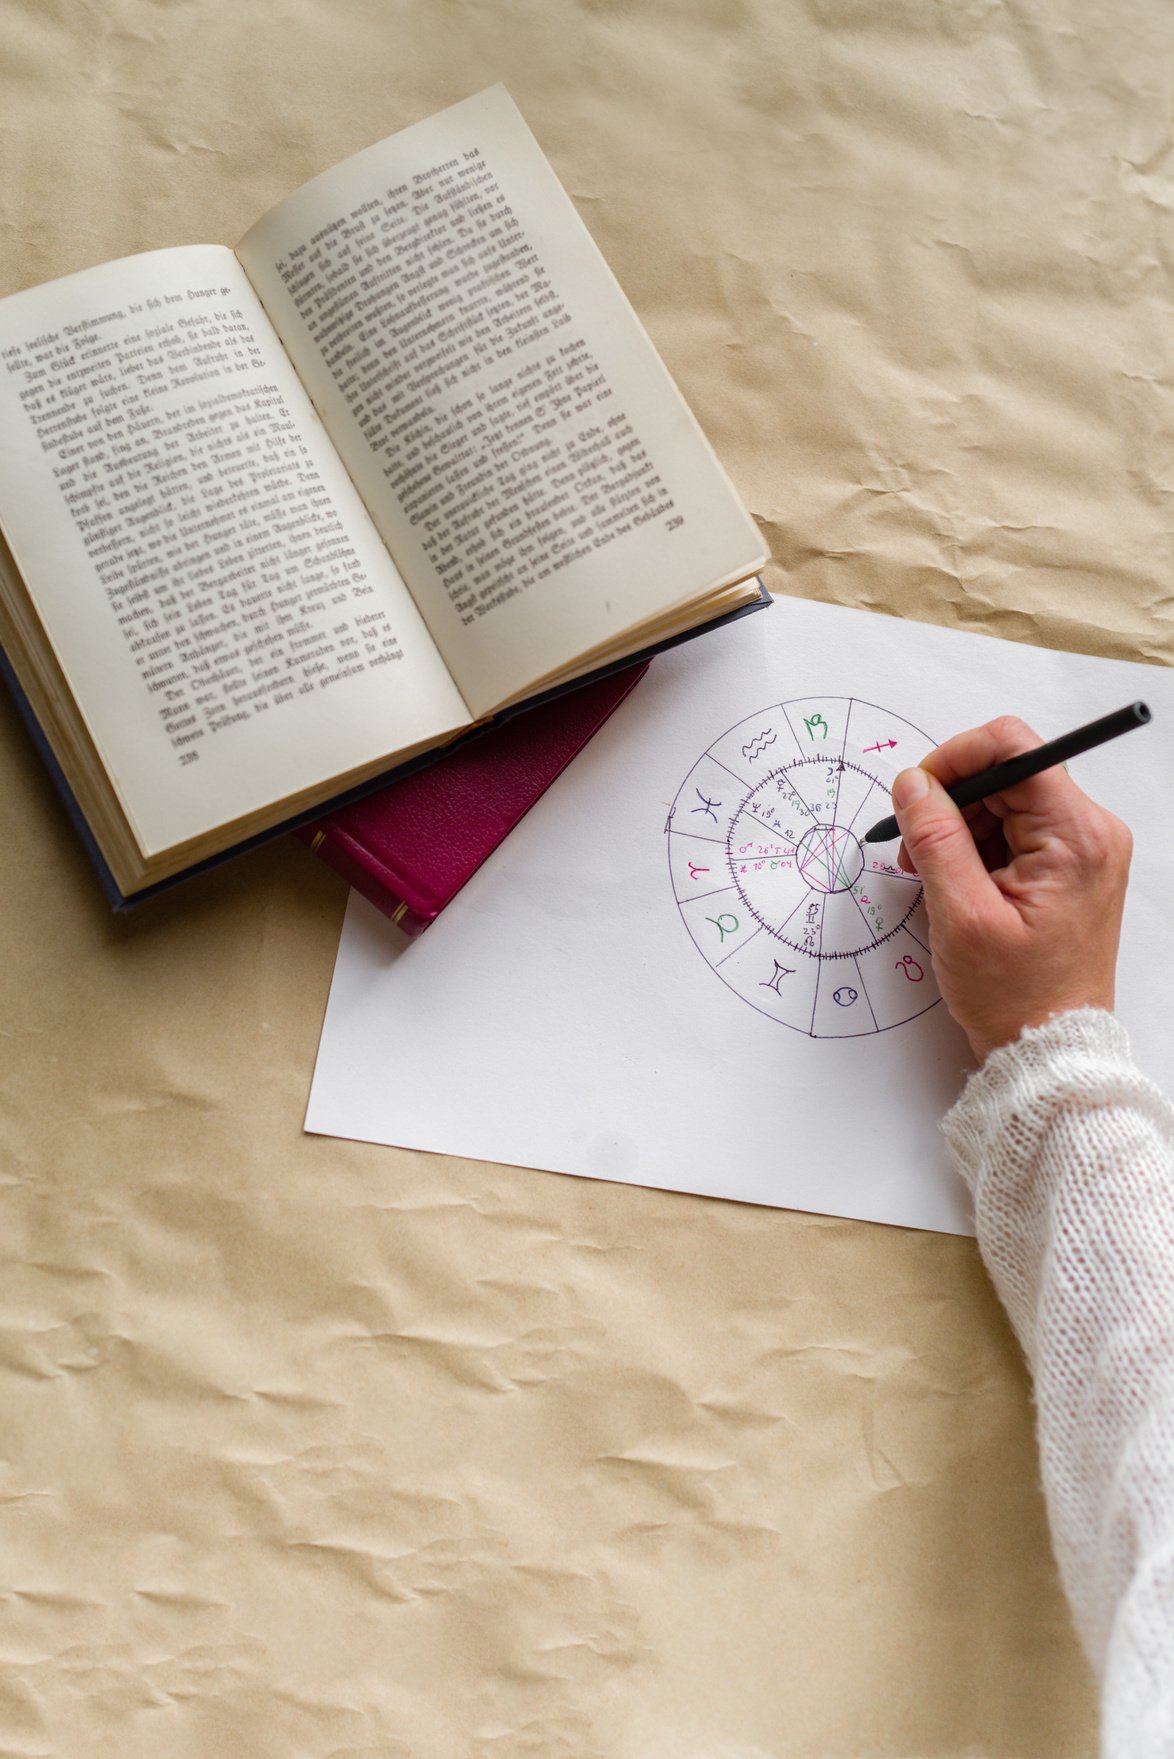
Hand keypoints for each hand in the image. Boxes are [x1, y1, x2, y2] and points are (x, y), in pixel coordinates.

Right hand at [890, 716, 1132, 1062]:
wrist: (1049, 1044)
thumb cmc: (1016, 995)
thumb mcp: (961, 914)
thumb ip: (935, 838)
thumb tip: (913, 784)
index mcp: (1076, 837)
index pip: (1015, 748)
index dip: (956, 759)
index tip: (918, 792)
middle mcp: (1090, 833)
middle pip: (1008, 773)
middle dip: (951, 802)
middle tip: (915, 849)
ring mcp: (1083, 849)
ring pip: (1006, 800)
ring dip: (959, 827)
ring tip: (933, 877)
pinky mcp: (1070, 866)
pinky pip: (1015, 830)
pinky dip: (977, 847)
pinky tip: (956, 883)